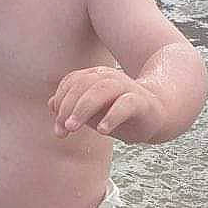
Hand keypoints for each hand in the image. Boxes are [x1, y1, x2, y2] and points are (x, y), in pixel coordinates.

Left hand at [49, 66, 165, 140]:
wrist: (157, 115)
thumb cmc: (119, 113)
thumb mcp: (92, 113)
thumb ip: (71, 108)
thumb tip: (50, 105)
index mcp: (95, 76)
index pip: (72, 82)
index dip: (61, 102)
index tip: (58, 127)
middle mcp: (110, 77)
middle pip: (83, 85)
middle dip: (68, 107)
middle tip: (63, 130)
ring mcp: (126, 87)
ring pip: (101, 90)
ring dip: (83, 108)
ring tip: (72, 128)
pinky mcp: (141, 101)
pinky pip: (125, 104)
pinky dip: (112, 116)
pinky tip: (102, 131)